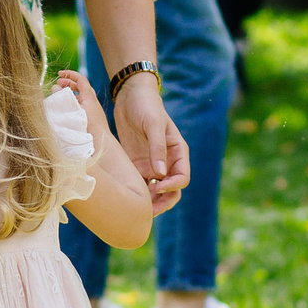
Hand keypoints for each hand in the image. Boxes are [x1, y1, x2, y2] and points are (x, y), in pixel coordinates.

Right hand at [55, 69, 116, 139]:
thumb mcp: (73, 111)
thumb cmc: (87, 128)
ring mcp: (94, 110)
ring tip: (61, 95)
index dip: (69, 74)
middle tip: (58, 84)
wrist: (101, 143)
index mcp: (89, 97)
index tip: (59, 74)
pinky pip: (83, 105)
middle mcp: (93, 101)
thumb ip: (63, 99)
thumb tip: (55, 87)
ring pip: (82, 96)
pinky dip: (74, 102)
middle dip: (69, 83)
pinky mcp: (93, 117)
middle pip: (82, 86)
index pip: (80, 79)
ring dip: (71, 93)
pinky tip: (67, 108)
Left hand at [108, 74, 190, 215]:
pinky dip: (136, 192)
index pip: (182, 178)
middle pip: (171, 190)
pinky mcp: (137, 164)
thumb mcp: (154, 124)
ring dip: (148, 201)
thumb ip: (157, 148)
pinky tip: (125, 196)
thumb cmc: (146, 106)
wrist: (130, 96)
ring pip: (155, 191)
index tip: (157, 187)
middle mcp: (167, 162)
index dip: (172, 186)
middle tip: (148, 211)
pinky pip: (139, 184)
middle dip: (162, 202)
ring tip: (136, 207)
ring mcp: (152, 165)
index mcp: (178, 152)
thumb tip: (160, 174)